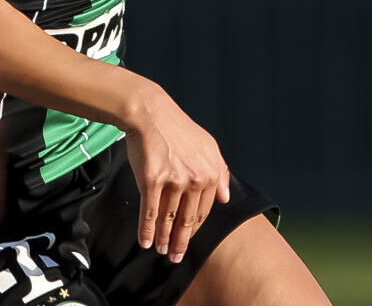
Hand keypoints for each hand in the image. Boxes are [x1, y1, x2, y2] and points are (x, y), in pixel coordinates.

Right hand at [123, 84, 230, 263]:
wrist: (151, 113)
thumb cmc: (178, 129)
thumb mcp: (209, 145)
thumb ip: (220, 172)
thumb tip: (225, 197)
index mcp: (209, 174)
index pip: (203, 211)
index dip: (194, 230)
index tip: (187, 241)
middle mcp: (194, 179)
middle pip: (187, 220)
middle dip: (181, 242)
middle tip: (175, 257)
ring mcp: (173, 181)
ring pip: (168, 219)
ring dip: (164, 239)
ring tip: (161, 251)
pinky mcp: (151, 180)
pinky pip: (150, 212)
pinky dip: (147, 230)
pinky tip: (145, 241)